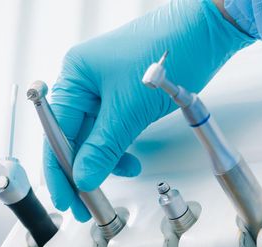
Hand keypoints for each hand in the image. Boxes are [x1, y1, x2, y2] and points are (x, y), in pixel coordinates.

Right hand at [44, 0, 253, 220]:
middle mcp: (85, 82)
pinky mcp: (124, 96)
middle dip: (82, 170)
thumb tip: (84, 178)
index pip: (57, 133)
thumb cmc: (167, 50)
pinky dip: (119, 148)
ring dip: (104, 160)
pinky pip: (112, 130)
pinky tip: (129, 160)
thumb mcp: (129, 109)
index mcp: (75, 76)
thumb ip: (103, 147)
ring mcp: (105, 89)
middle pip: (74, 137)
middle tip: (86, 201)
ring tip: (119, 175)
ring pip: (95, 136)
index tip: (65, 198)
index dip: (59, 170)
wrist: (205, 31)